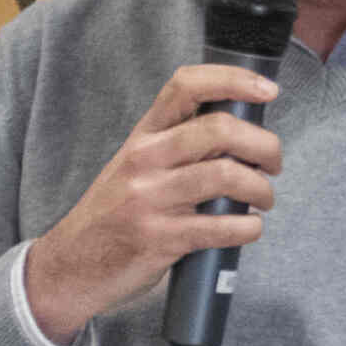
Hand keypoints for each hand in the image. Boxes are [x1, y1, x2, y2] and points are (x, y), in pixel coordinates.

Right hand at [25, 61, 286, 340]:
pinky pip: (220, 226)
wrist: (72, 265)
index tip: (267, 90)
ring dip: (261, 189)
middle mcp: (144, 159)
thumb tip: (247, 141)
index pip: (185, 86)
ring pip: (225, 175)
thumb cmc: (117, 215)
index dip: (233, 79)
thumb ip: (181, 149)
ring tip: (263, 200)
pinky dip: (248, 227)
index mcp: (143, 136)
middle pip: (219, 129)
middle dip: (265, 145)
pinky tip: (249, 228)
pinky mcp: (158, 238)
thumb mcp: (138, 168)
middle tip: (273, 165)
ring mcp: (148, 198)